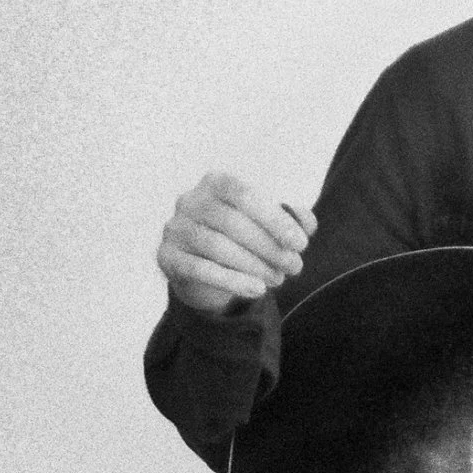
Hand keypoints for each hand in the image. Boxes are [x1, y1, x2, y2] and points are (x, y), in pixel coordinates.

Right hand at [156, 172, 315, 313]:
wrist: (203, 267)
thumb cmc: (243, 236)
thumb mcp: (269, 224)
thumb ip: (292, 218)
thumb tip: (306, 222)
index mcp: (216, 182)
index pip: (244, 194)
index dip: (274, 218)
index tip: (300, 244)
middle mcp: (190, 200)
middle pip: (232, 223)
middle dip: (269, 248)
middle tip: (295, 267)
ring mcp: (175, 228)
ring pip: (217, 247)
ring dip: (254, 266)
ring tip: (279, 279)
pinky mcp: (166, 257)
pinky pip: (200, 269)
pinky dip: (232, 281)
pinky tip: (258, 290)